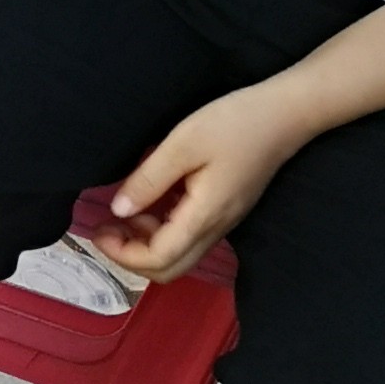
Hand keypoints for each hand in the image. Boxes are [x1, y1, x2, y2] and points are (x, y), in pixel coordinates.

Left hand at [83, 80, 310, 286]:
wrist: (286, 114)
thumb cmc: (235, 123)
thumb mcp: (182, 144)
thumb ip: (148, 180)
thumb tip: (119, 210)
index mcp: (205, 216)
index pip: (159, 258)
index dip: (122, 254)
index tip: (98, 230)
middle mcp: (217, 228)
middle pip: (170, 269)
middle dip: (131, 257)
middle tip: (106, 229)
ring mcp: (224, 222)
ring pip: (180, 255)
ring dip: (147, 244)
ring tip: (125, 213)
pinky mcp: (226, 211)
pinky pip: (190, 237)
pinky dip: (163, 230)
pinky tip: (151, 203)